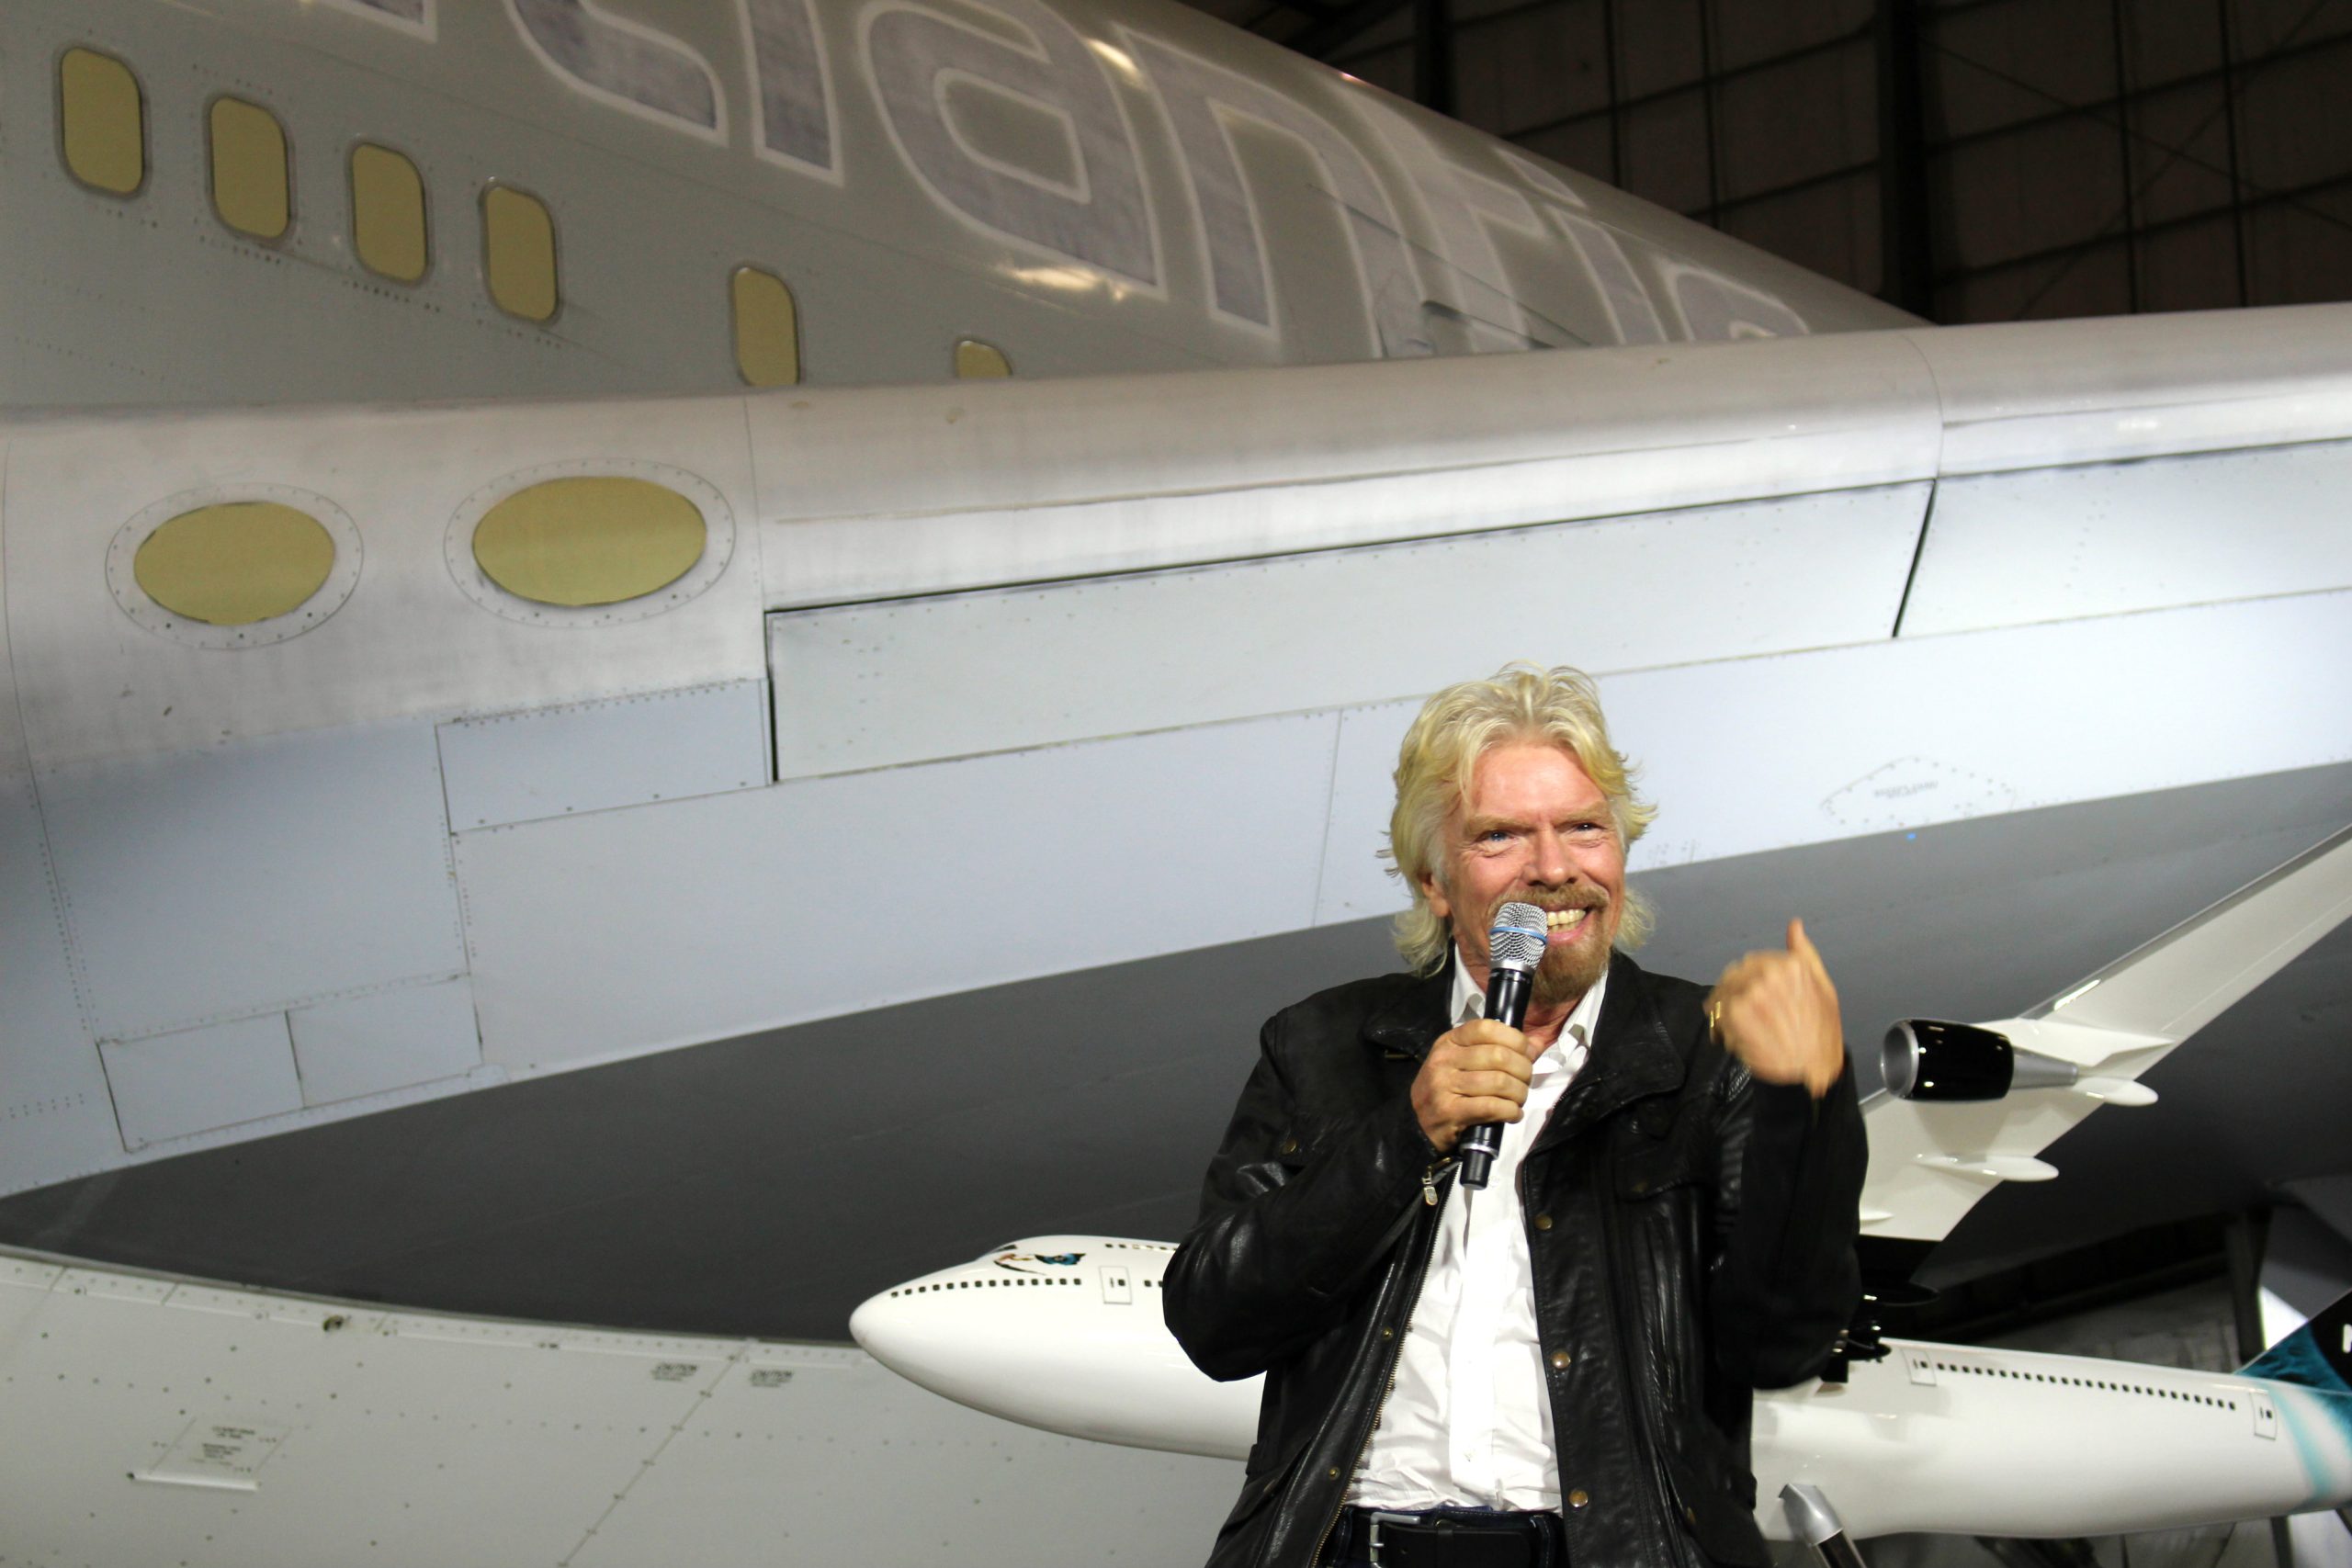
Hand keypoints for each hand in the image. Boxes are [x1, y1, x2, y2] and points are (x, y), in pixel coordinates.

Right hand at [1411, 1019, 1539, 1153]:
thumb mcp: (1464, 1063)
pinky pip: (1492, 1106)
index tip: (1527, 1053)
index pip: (1486, 1028)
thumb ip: (1497, 1050)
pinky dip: (1510, 1111)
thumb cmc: (1448, 1091)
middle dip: (1523, 1070)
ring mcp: (1443, 1085)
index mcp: (1449, 1042)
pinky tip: (1513, 1114)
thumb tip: (1536, 1045)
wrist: (1418, 1126)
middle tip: (1525, 1081)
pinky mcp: (1449, 1111)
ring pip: (1499, 1082)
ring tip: (1518, 1100)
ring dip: (1519, 1093)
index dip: (1515, 1039)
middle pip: (1499, 1056)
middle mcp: (1444, 1059)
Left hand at [1707, 918, 1843, 1097]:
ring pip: (1723, 993)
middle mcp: (1768, 975)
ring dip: (1726, 1010)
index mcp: (1790, 965)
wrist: (1815, 1069)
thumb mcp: (1823, 986)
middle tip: (1746, 1016)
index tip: (1753, 998)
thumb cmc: (1822, 1032)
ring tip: (1742, 1029)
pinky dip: (1721, 1027)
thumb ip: (1804, 954)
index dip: (1749, 982)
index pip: (1751, 962)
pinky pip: (1717, 1013)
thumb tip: (1794, 926)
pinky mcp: (1734, 1016)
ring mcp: (1750, 994)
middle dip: (1736, 993)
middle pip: (1733, 975)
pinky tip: (1737, 1039)